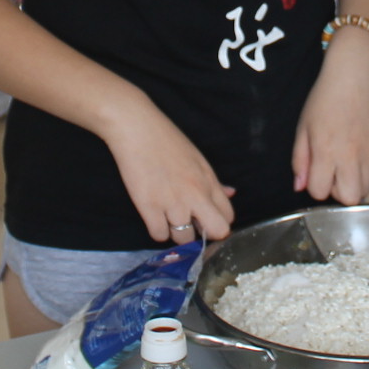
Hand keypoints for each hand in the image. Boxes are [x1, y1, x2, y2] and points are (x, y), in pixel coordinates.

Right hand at [105, 102, 236, 242]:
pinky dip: (156, 230)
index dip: (217, 223)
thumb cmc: (167, 140)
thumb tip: (231, 193)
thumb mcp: (197, 159)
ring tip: (168, 219)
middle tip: (190, 226)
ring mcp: (173, 203)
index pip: (227, 217)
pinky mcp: (149, 207)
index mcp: (209, 181)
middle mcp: (196, 195)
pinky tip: (154, 217)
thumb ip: (215, 181)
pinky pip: (158, 235)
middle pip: (217, 231)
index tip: (205, 221)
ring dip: (176, 233)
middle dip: (205, 234)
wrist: (138, 129)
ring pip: (185, 239)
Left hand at [294, 29, 368, 202]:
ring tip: (345, 164)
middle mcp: (352, 156)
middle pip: (349, 198)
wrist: (354, 76)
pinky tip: (358, 158)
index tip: (315, 172)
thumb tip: (299, 186)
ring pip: (366, 190)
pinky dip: (367, 175)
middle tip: (331, 174)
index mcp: (327, 151)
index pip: (320, 191)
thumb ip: (300, 160)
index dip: (314, 186)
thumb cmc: (324, 100)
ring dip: (353, 183)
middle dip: (337, 192)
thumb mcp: (303, 128)